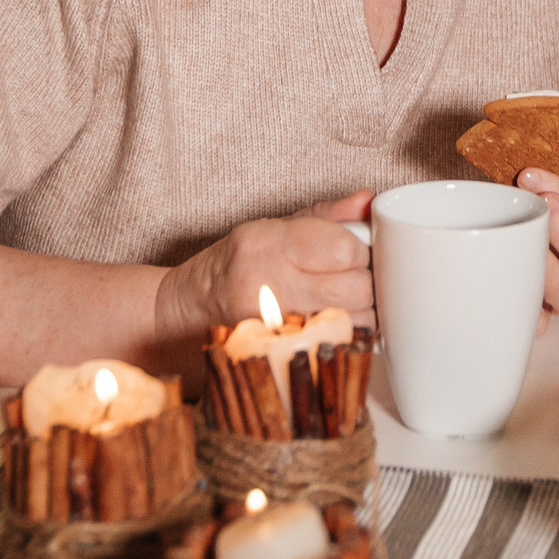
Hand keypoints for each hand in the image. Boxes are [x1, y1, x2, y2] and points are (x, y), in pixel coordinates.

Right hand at [156, 191, 373, 340]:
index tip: (349, 254)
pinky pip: (339, 349)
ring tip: (336, 304)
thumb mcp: (272, 228)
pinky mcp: (281, 357)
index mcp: (268, 245)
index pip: (345, 248)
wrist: (189, 311)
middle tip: (345, 280)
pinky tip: (328, 328)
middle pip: (356, 288)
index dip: (357, 251)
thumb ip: (326, 216)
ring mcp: (275, 329)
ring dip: (358, 313)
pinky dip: (345, 339)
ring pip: (356, 322)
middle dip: (362, 283)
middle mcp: (270, 286)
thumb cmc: (234, 267)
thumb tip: (368, 201)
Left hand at [520, 167, 558, 314]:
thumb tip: (525, 178)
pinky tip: (512, 296)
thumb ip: (547, 184)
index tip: (530, 179)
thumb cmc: (556, 214)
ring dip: (547, 273)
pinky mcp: (550, 314)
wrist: (556, 239)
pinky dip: (530, 315)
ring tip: (520, 250)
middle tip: (538, 211)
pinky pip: (544, 324)